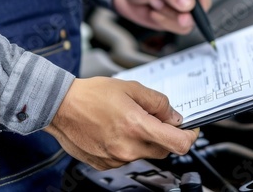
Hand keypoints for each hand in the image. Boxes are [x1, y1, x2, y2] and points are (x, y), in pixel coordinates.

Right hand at [44, 77, 199, 169]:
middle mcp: (128, 148)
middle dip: (167, 135)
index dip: (190, 136)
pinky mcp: (105, 165)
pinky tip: (119, 129)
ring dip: (147, 139)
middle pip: (164, 150)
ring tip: (131, 119)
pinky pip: (128, 157)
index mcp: (137, 127)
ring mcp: (116, 159)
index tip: (191, 129)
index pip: (178, 143)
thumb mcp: (132, 88)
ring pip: (146, 153)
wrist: (60, 107)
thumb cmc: (92, 95)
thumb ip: (158, 102)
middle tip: (158, 118)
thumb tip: (174, 116)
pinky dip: (131, 145)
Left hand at [112, 0, 210, 33]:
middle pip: (196, 13)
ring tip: (154, 3)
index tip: (183, 9)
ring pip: (186, 23)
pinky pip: (176, 28)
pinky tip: (154, 12)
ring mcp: (180, 8)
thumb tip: (188, 3)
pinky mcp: (172, 19)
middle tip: (159, 4)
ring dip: (167, 16)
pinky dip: (163, 22)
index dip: (196, 6)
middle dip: (176, 12)